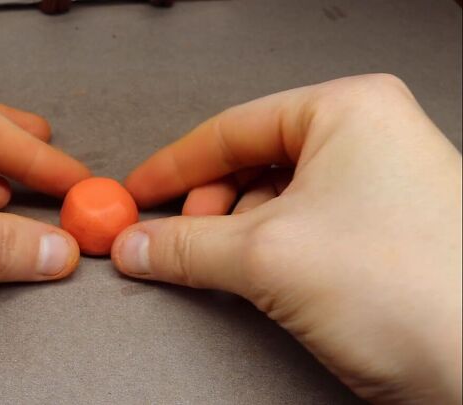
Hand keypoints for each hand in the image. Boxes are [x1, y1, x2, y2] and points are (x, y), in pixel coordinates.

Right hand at [112, 74, 461, 403]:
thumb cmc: (415, 292)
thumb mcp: (267, 257)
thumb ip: (187, 246)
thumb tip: (139, 243)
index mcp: (348, 112)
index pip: (231, 129)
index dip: (174, 166)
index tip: (139, 192)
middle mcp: (368, 139)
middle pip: (250, 163)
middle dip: (208, 208)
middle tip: (178, 241)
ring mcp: (378, 185)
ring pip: (273, 200)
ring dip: (234, 235)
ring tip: (221, 267)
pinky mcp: (380, 232)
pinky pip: (300, 228)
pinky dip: (265, 252)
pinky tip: (256, 278)